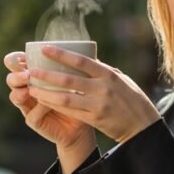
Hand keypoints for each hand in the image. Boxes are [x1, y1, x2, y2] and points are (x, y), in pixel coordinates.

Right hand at [4, 51, 94, 154]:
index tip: (22, 57)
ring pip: (15, 96)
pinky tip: (47, 104)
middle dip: (16, 75)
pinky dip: (39, 108)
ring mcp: (28, 106)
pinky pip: (32, 114)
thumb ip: (68, 65)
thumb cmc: (79, 96)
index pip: (16, 64)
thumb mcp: (74, 78)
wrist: (82, 124)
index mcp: (32, 74)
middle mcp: (26, 88)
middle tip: (27, 73)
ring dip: (20, 91)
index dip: (15, 59)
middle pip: (11, 79)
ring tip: (29, 89)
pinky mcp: (34, 121)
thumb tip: (69, 43)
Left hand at [24, 45, 160, 143]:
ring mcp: (98, 105)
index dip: (61, 54)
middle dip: (46, 75)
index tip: (44, 48)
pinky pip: (70, 111)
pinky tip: (43, 101)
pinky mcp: (95, 119)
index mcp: (108, 75)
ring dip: (46, 92)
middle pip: (68, 80)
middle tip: (31, 70)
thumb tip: (86, 60)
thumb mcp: (120, 80)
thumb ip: (103, 71)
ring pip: (65, 98)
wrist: (142, 125)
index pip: (81, 61)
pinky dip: (55, 105)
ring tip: (31, 87)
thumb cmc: (131, 99)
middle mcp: (102, 88)